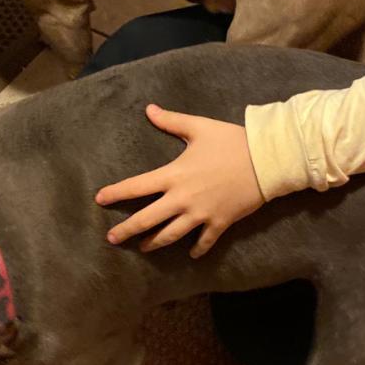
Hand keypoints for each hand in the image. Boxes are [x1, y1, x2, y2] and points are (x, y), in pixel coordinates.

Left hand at [95, 104, 264, 257]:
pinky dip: (196, 250)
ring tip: (144, 248)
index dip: (115, 194)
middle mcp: (182, 199)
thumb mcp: (199, 127)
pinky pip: (204, 242)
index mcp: (173, 175)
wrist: (265, 160)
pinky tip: (190, 254)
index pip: (136, 187)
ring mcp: (200, 214)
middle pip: (147, 220)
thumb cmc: (231, 141)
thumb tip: (149, 109)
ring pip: (170, 235)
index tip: (99, 200)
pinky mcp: (219, 223)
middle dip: (127, 230)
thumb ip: (171, 121)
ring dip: (154, 243)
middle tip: (112, 239)